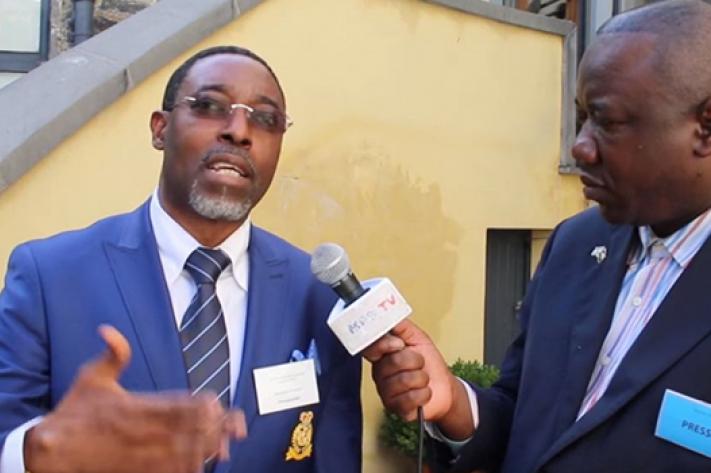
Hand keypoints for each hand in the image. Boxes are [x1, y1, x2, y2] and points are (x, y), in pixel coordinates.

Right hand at [24, 325, 246, 472]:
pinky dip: (183, 468)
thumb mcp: (90, 377)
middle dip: (209, 427)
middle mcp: (138, 430)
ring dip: (203, 448)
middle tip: (233, 425)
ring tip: (225, 446)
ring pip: (178, 452)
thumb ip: (110, 355)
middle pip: (183, 429)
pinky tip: (200, 466)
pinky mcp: (132, 469)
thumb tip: (108, 329)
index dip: (197, 405)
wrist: (51, 449)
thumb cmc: (72, 411)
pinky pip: (164, 470)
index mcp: (132, 406)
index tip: (215, 402)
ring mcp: (136, 452)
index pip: (173, 404)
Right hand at [363, 320, 473, 438]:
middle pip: (393, 362)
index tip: (399, 344)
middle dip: (415, 360)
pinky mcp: (397, 408)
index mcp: (382, 356)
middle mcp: (381, 374)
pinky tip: (423, 392)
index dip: (384, 345)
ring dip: (421, 378)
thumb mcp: (419, 339)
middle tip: (419, 363)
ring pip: (403, 380)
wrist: (445, 388)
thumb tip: (390, 316)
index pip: (370, 348)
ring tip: (422, 379)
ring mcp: (387, 392)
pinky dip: (423, 394)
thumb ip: (403, 327)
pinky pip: (409, 398)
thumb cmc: (430, 364)